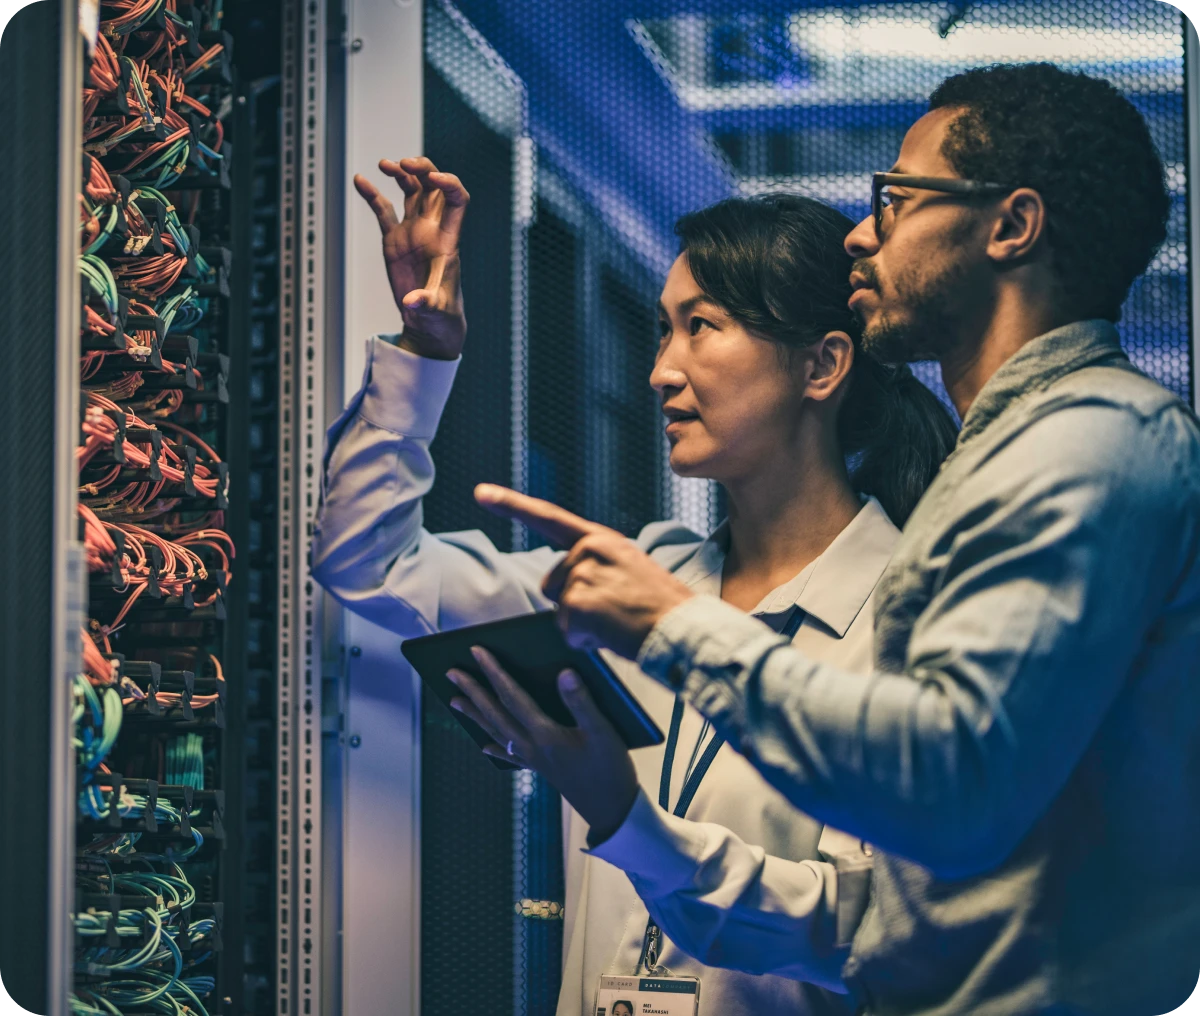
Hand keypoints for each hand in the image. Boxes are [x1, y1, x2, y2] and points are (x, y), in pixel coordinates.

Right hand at [352, 156, 468, 359]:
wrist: (430, 323)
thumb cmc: (441, 316)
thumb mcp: (436, 311)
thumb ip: (426, 304)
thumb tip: (413, 302)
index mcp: (448, 240)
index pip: (456, 200)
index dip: (449, 184)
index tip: (433, 177)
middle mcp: (432, 230)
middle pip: (433, 187)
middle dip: (423, 169)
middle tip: (404, 163)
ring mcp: (413, 232)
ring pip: (411, 192)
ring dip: (401, 174)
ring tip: (384, 164)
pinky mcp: (395, 240)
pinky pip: (384, 211)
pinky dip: (373, 195)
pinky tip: (360, 181)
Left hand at [447, 647, 639, 841]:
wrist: (612, 810)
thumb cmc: (610, 768)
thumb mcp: (603, 731)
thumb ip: (581, 701)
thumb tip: (563, 672)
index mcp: (545, 733)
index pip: (512, 696)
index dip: (494, 672)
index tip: (477, 652)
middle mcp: (532, 746)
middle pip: (496, 713)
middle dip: (473, 691)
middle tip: (451, 673)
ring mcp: (533, 759)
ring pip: (497, 732)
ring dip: (475, 715)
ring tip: (456, 701)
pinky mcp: (540, 770)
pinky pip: (510, 756)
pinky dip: (496, 748)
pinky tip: (485, 747)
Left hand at [475, 484, 694, 658]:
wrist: (684, 629)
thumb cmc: (662, 607)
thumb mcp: (630, 569)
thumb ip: (597, 566)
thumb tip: (563, 587)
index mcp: (602, 539)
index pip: (550, 517)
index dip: (512, 505)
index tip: (481, 492)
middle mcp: (589, 550)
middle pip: (553, 584)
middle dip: (573, 604)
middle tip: (615, 611)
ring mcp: (582, 576)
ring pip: (560, 611)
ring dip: (582, 624)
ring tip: (618, 621)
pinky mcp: (578, 605)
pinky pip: (567, 632)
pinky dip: (586, 642)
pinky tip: (613, 634)